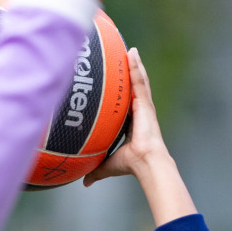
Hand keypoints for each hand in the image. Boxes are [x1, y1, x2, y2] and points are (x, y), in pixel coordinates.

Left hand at [84, 48, 165, 185]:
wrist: (145, 162)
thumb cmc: (130, 164)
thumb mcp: (108, 164)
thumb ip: (97, 170)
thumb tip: (85, 181)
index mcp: (131, 123)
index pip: (124, 104)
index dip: (120, 93)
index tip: (114, 83)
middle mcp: (138, 112)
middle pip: (132, 88)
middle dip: (128, 73)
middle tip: (122, 57)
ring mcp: (143, 106)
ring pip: (137, 81)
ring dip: (133, 65)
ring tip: (128, 49)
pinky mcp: (146, 103)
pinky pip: (140, 80)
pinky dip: (136, 66)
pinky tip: (132, 52)